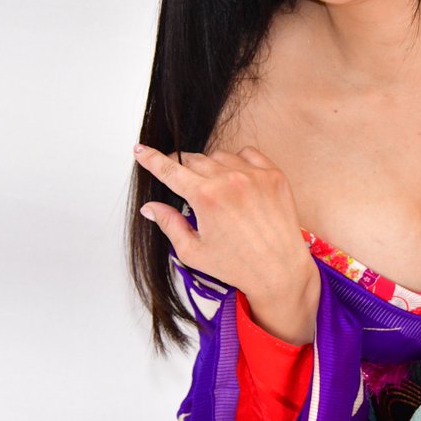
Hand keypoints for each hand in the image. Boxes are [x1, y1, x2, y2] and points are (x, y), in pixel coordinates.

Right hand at [134, 143, 319, 341]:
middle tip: (186, 186)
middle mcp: (229, 180)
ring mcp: (254, 174)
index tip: (140, 150)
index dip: (151, 159)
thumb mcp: (193, 251)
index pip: (169, 170)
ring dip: (211, 167)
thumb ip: (169, 224)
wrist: (280, 270)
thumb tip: (150, 207)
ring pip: (219, 156)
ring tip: (216, 192)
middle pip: (193, 160)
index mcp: (205, 197)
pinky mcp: (273, 174)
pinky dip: (238, 161)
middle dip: (183, 169)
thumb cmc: (237, 266)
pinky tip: (237, 180)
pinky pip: (248, 153)